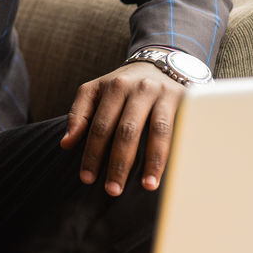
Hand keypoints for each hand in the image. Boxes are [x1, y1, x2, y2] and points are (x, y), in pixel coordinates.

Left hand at [59, 61, 183, 196]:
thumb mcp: (96, 90)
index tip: (87, 178)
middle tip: (112, 190)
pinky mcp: (185, 100)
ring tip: (147, 185)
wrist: (161, 62)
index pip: (100, 125)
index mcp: (114, 86)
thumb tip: (66, 143)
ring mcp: (163, 94)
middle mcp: (139, 88)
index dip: (93, 153)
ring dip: (152, 160)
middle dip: (119, 162)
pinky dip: (174, 150)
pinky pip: (179, 129)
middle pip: (127, 130)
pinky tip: (171, 169)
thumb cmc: (124, 85)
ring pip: (157, 130)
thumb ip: (79, 114)